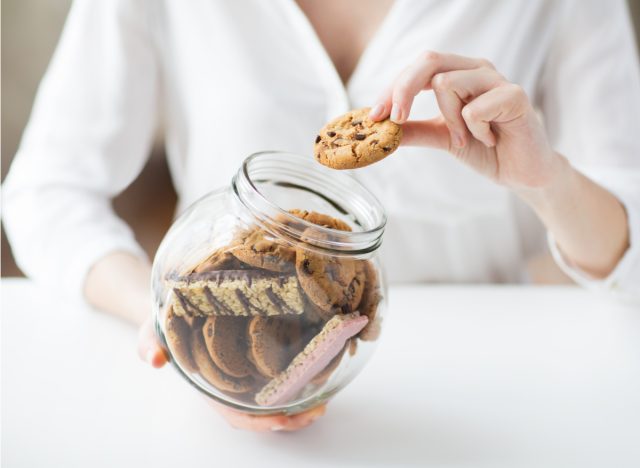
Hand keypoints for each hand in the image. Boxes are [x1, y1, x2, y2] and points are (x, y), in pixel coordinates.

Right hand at [137, 318, 325, 430]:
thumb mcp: (153, 330)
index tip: (280, 419)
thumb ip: (149, 342)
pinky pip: (283, 378)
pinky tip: (321, 373)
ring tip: (325, 399)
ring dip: (302, 405)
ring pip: (278, 401)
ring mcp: (249, 376)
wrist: (177, 307)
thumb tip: (154, 359)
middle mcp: (234, 387)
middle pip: (265, 414)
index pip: (236, 415)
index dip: (258, 422)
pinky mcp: (261, 360)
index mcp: (212, 388)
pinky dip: (302, 382)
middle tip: (316, 409)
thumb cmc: (167, 324)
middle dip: (292, 419)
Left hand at [370, 51, 563, 189]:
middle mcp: (476, 69)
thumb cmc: (485, 149)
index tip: (374, 116)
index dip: (392, 89)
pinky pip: (474, 109)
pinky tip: (490, 139)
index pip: (417, 68)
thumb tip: (379, 128)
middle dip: (403, 90)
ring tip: (465, 139)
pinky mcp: (515, 96)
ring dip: (449, 121)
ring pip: (447, 83)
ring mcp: (496, 79)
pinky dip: (475, 131)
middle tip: (396, 120)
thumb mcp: (442, 138)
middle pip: (428, 60)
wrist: (521, 172)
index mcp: (458, 74)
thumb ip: (414, 130)